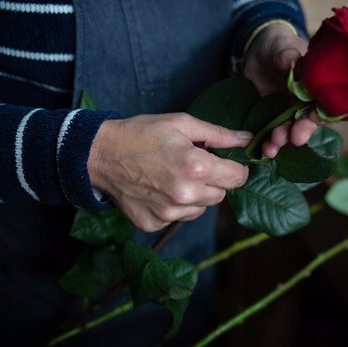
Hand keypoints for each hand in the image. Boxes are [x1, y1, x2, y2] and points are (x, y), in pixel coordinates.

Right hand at [87, 113, 250, 231]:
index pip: (238, 178)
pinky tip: (158, 189)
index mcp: (195, 167)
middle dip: (214, 180)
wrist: (99, 154)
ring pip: (200, 209)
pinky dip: (173, 206)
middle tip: (193, 165)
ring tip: (173, 176)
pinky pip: (177, 218)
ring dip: (195, 195)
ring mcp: (168, 213)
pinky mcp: (152, 223)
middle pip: (220, 195)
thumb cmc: (141, 134)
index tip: (226, 162)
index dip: (235, 168)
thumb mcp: (181, 123)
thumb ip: (218, 134)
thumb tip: (248, 140)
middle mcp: (185, 194)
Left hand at [243, 22, 319, 157]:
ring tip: (272, 146)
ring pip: (289, 131)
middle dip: (301, 132)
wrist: (256, 51)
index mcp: (316, 87)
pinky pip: (271, 133)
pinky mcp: (271, 117)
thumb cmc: (277, 45)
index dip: (320, 114)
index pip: (324, 104)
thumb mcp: (282, 46)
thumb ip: (288, 55)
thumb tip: (294, 61)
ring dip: (283, 140)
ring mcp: (288, 112)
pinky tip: (262, 150)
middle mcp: (306, 103)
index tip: (312, 119)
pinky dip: (267, 143)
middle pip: (308, 122)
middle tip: (293, 138)